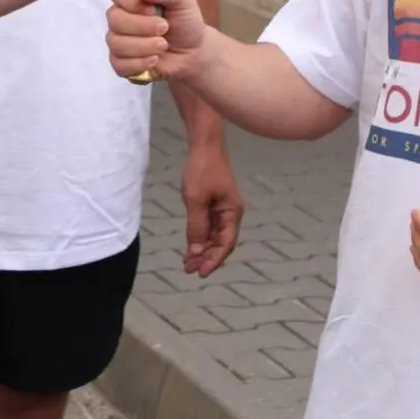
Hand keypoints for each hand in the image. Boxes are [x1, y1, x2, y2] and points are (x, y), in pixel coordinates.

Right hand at [106, 0, 206, 81]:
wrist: (192, 52)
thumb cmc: (185, 22)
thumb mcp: (184, 0)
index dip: (131, 0)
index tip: (152, 9)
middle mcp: (120, 16)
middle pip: (114, 18)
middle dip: (142, 26)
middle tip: (164, 28)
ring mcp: (117, 39)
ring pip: (116, 42)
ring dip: (144, 46)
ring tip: (163, 45)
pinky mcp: (119, 61)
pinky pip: (118, 63)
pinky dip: (139, 63)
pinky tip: (154, 59)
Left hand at [180, 145, 242, 276]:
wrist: (204, 146)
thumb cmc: (201, 170)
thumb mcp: (195, 199)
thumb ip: (196, 227)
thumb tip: (195, 251)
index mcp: (232, 213)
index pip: (226, 244)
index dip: (214, 260)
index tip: (201, 272)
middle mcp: (231, 214)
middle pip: (221, 243)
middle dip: (206, 258)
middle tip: (189, 270)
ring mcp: (222, 210)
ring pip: (214, 237)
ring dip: (202, 250)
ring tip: (187, 263)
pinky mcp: (214, 206)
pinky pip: (208, 228)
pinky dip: (200, 238)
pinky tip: (190, 248)